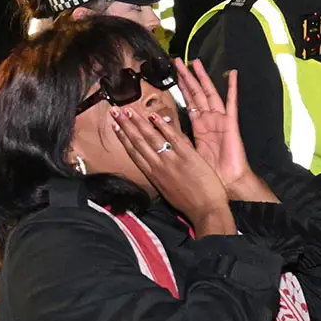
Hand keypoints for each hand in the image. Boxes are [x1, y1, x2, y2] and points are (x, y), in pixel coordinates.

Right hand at [111, 106, 234, 235]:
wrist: (206, 210)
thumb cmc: (189, 203)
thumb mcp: (168, 189)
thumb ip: (161, 175)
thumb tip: (156, 162)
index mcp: (153, 175)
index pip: (134, 153)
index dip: (123, 138)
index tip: (114, 127)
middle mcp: (158, 166)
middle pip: (137, 142)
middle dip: (125, 125)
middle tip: (114, 111)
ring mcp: (172, 160)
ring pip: (151, 138)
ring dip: (138, 122)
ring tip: (128, 110)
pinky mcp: (187, 157)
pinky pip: (173, 138)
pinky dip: (163, 126)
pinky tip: (154, 116)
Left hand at [174, 60, 272, 201]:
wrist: (226, 183)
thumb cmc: (209, 172)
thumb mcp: (188, 152)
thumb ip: (179, 137)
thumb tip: (162, 126)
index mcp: (199, 126)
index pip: (188, 102)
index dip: (180, 88)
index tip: (171, 74)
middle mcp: (209, 120)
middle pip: (196, 94)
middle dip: (186, 78)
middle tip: (176, 61)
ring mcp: (220, 120)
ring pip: (209, 94)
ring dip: (202, 78)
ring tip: (196, 62)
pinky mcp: (231, 124)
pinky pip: (231, 104)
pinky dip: (233, 89)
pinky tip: (233, 74)